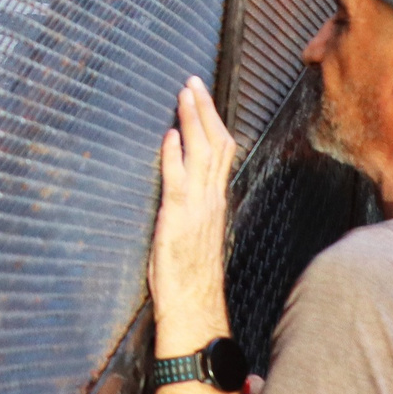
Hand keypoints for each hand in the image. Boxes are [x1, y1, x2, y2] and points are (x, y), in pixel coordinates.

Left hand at [151, 77, 236, 358]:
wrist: (195, 312)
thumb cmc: (191, 277)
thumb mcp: (197, 233)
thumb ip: (196, 205)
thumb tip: (188, 180)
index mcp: (216, 201)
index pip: (223, 151)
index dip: (214, 121)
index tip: (203, 96)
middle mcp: (211, 200)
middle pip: (216, 144)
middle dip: (204, 110)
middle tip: (193, 81)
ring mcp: (197, 209)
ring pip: (202, 156)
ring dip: (191, 122)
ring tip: (183, 94)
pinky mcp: (178, 221)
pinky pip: (179, 183)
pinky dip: (175, 157)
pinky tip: (169, 137)